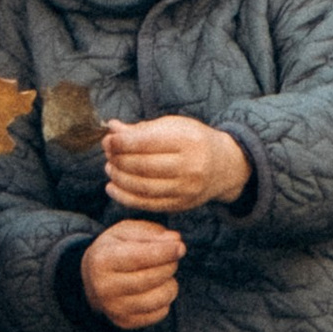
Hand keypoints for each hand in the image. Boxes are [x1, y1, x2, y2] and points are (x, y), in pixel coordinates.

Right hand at [81, 219, 184, 328]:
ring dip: (170, 283)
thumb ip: (152, 233)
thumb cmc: (114, 249)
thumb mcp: (126, 232)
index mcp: (103, 260)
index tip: (181, 247)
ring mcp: (114, 308)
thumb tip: (175, 241)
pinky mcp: (125, 322)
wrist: (91, 278)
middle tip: (168, 257)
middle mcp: (105, 287)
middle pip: (154, 277)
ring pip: (161, 298)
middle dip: (169, 264)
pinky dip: (164, 300)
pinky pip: (161, 312)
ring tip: (162, 274)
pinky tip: (155, 290)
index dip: (165, 252)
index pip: (140, 257)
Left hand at [102, 114, 250, 214]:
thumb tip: (112, 128)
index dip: (122, 142)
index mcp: (188, 141)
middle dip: (119, 160)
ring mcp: (186, 189)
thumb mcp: (173, 126)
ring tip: (109, 168)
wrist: (225, 166)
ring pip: (143, 187)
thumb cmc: (193, 141)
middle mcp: (190, 167)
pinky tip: (113, 187)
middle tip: (107, 153)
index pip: (147, 142)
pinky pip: (148, 204)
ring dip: (119, 178)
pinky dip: (125, 197)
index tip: (109, 140)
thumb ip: (141, 129)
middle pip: (143, 166)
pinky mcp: (181, 205)